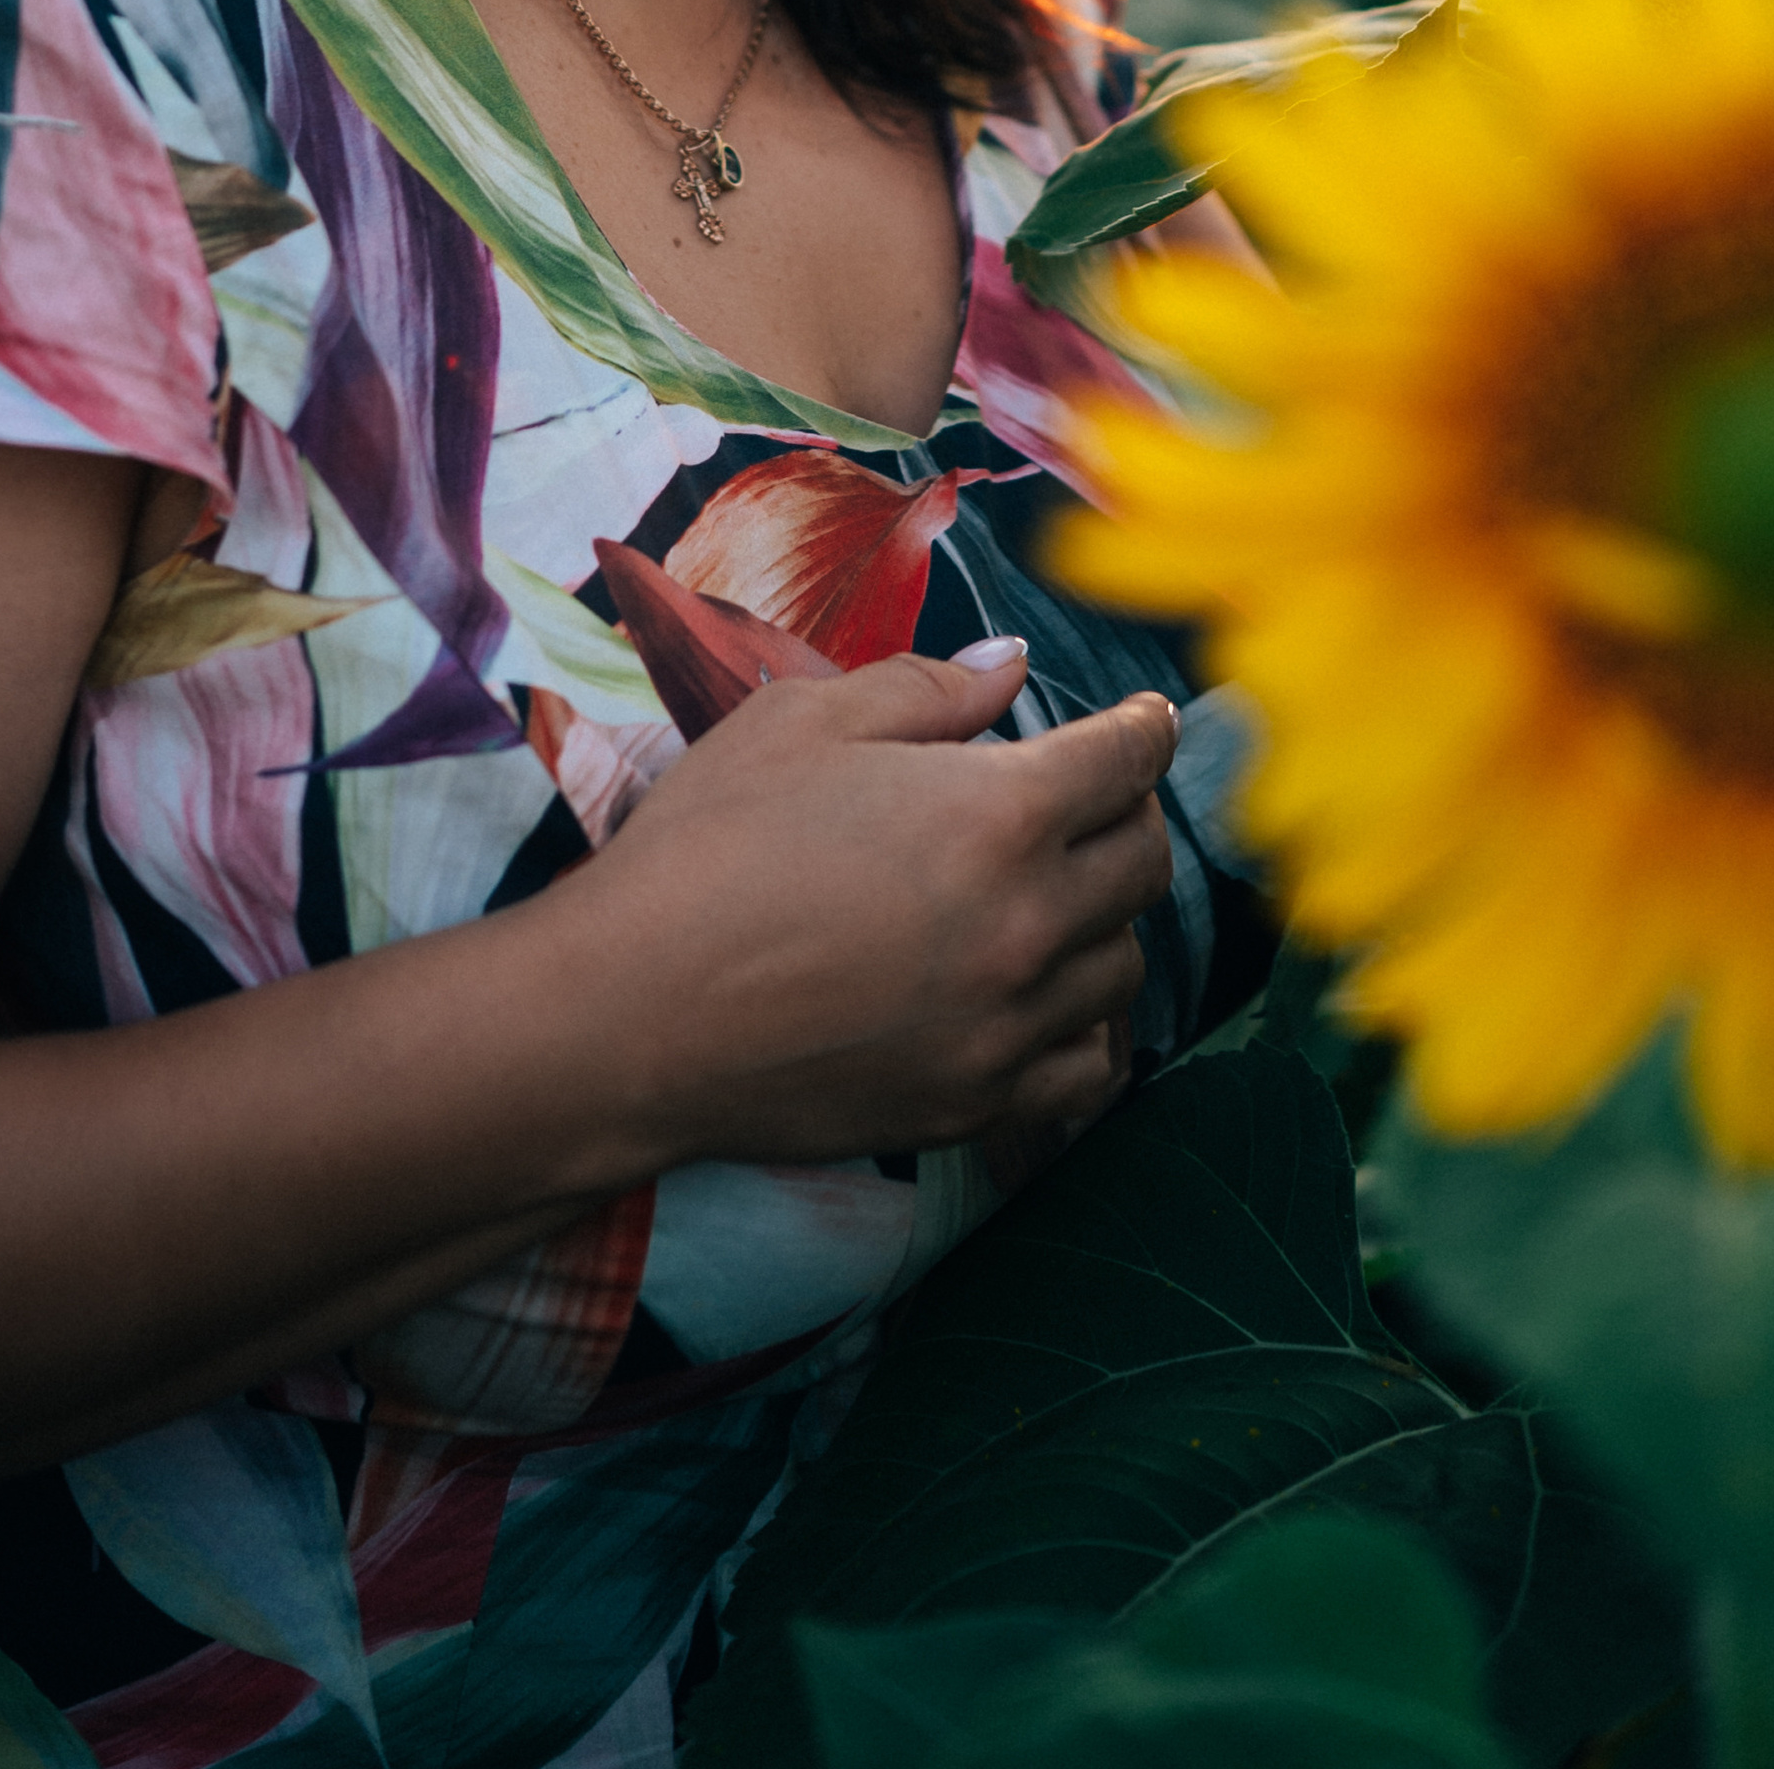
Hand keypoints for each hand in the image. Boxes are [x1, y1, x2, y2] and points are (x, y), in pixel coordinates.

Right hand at [569, 645, 1174, 1168]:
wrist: (630, 1016)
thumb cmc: (707, 849)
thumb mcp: (803, 723)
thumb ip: (926, 687)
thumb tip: (1010, 668)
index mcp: (997, 813)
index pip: (1126, 761)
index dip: (1143, 728)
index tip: (1142, 720)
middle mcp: (1026, 923)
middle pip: (1143, 861)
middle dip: (1130, 814)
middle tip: (1094, 797)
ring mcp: (1007, 1026)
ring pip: (1123, 965)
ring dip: (1104, 918)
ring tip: (1057, 894)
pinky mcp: (975, 1104)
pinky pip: (1085, 1070)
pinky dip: (1087, 1028)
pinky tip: (1054, 999)